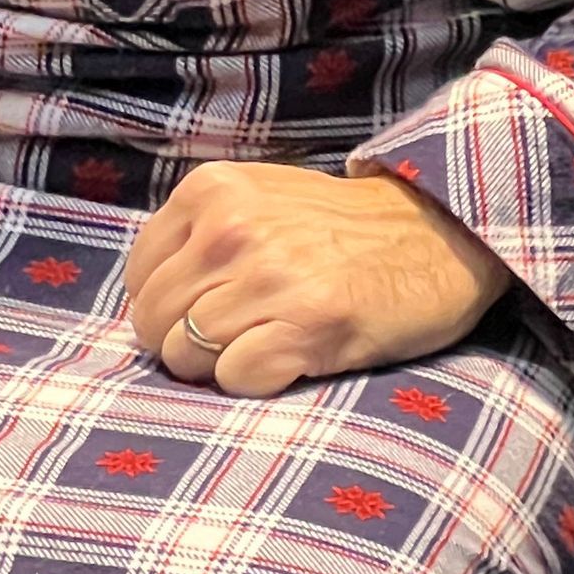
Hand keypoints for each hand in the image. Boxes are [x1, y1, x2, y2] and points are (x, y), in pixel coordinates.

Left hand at [121, 160, 512, 398]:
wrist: (434, 233)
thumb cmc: (338, 227)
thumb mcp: (255, 200)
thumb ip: (198, 236)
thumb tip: (146, 302)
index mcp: (210, 192)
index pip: (139, 277)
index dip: (162, 308)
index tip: (197, 314)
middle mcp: (231, 229)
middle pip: (155, 322)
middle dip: (182, 345)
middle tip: (231, 340)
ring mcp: (268, 277)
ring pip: (188, 356)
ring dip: (219, 366)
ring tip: (264, 344)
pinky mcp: (308, 326)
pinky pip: (237, 379)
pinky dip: (255, 381)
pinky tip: (288, 359)